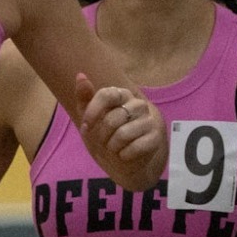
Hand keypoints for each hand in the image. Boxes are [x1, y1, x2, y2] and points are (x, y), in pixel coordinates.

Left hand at [74, 73, 166, 188]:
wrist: (124, 161)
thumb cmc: (106, 135)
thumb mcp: (90, 118)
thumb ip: (84, 97)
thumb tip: (80, 75)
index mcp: (122, 95)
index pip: (107, 94)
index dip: (93, 112)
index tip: (85, 127)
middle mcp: (138, 104)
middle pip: (112, 119)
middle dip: (102, 135)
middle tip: (104, 141)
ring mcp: (149, 120)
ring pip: (123, 134)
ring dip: (112, 146)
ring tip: (114, 147)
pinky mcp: (155, 138)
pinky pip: (135, 147)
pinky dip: (124, 155)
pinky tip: (125, 154)